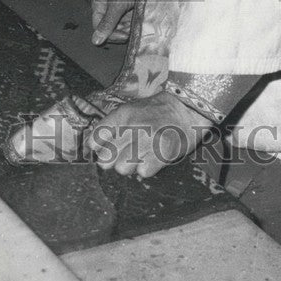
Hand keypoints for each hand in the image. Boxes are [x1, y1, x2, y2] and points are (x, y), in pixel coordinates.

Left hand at [86, 91, 210, 176]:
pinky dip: (147, 168)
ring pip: (122, 168)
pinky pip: (143, 172)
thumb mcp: (131, 110)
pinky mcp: (163, 150)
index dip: (100, 148)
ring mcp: (148, 138)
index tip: (106, 148)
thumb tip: (91, 146)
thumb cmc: (156, 113)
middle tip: (128, 153)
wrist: (188, 109)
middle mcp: (133, 126)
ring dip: (131, 165)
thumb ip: (111, 126)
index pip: (96, 139)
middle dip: (114, 160)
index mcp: (123, 114)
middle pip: (106, 159)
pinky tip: (153, 159)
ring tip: (142, 155)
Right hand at [91, 0, 138, 44]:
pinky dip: (134, 23)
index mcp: (98, 5)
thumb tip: (95, 41)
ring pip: (121, 27)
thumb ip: (107, 23)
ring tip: (137, 22)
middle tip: (132, 31)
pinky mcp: (128, 10)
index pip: (99, 28)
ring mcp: (118, 10)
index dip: (110, 35)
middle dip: (121, 31)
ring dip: (128, 28)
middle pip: (110, 29)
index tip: (124, 36)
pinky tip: (139, 19)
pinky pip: (129, 22)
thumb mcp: (118, 4)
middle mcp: (106, 9)